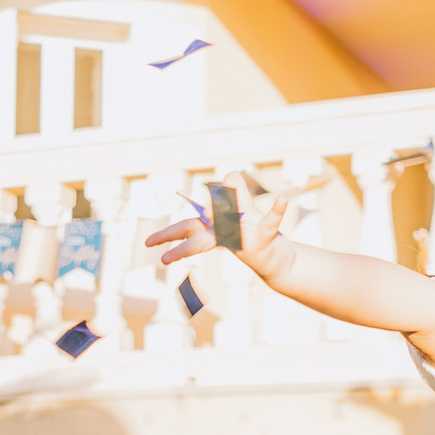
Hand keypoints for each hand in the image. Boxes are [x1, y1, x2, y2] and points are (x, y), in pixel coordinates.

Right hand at [141, 171, 296, 283]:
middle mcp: (225, 237)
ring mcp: (244, 239)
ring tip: (211, 214)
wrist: (277, 259)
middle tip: (157, 256)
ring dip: (221, 222)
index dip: (171, 234)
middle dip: (177, 245)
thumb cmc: (254, 233)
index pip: (187, 228)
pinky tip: (283, 200)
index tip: (151, 244)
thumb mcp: (243, 210)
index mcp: (213, 230)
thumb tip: (230, 174)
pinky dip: (277, 211)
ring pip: (228, 232)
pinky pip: (270, 223)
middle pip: (197, 239)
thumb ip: (236, 191)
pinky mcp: (264, 239)